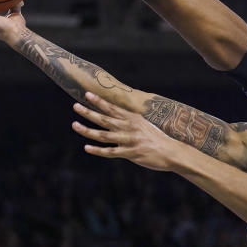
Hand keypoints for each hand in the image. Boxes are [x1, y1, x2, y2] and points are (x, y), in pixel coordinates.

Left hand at [71, 92, 185, 171]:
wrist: (171, 152)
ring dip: (88, 130)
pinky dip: (98, 150)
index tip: (87, 94)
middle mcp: (130, 127)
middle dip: (89, 112)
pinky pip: (110, 151)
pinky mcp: (130, 153)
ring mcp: (129, 140)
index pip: (112, 108)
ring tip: (75, 125)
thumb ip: (129, 122)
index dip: (99, 101)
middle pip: (105, 118)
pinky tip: (87, 147)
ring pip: (104, 134)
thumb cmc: (156, 138)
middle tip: (75, 106)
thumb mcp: (143, 125)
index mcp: (133, 118)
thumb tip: (114, 119)